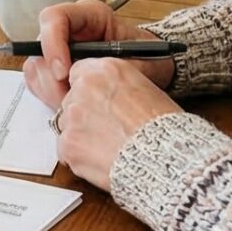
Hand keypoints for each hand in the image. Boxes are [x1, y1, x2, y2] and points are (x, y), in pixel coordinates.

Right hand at [19, 0, 175, 100]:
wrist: (157, 69)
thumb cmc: (152, 59)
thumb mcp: (139, 60)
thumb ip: (113, 67)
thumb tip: (86, 76)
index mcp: (90, 15)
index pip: (54, 18)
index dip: (53, 44)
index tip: (64, 72)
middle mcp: (70, 29)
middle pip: (39, 46)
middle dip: (51, 77)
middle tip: (69, 97)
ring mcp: (61, 48)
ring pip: (36, 66)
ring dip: (50, 89)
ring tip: (75, 103)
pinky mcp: (57, 68)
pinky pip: (39, 81)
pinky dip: (50, 95)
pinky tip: (70, 102)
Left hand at [38, 58, 180, 190]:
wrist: (166, 158)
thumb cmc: (165, 129)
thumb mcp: (146, 91)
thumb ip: (117, 88)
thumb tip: (109, 96)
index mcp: (105, 69)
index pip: (79, 74)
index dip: (90, 93)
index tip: (98, 104)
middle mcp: (85, 87)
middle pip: (72, 100)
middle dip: (85, 115)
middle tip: (107, 130)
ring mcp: (73, 115)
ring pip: (67, 125)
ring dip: (81, 136)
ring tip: (109, 147)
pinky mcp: (68, 143)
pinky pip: (65, 150)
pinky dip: (79, 157)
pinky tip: (101, 160)